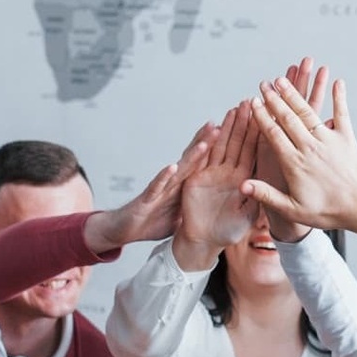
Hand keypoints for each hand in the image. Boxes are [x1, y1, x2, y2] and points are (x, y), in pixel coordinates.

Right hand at [82, 122, 215, 253]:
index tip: (229, 136)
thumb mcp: (182, 218)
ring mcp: (161, 189)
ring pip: (178, 170)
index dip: (214, 152)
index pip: (201, 165)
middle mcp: (173, 183)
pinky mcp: (148, 198)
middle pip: (192, 160)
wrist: (127, 230)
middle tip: (219, 126)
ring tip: (203, 143)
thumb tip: (220, 209)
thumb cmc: (153, 222)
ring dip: (190, 157)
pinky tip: (171, 167)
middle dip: (205, 143)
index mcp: (183, 187)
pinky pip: (156, 186)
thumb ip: (196, 209)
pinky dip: (163, 177)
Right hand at [175, 103, 261, 268]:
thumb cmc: (225, 233)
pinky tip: (207, 135)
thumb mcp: (247, 217)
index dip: (258, 132)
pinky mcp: (194, 182)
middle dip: (243, 121)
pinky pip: (199, 163)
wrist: (202, 244)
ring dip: (226, 128)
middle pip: (237, 142)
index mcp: (242, 179)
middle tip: (249, 101)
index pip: (252, 150)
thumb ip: (255, 199)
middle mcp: (227, 173)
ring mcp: (210, 176)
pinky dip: (201, 150)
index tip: (267, 115)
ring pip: (220, 147)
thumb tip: (265, 179)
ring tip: (232, 110)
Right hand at [242, 77, 356, 249]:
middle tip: (264, 84)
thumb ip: (266, 196)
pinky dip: (339, 98)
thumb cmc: (326, 212)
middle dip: (274, 98)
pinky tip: (337, 81)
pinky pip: (341, 114)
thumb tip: (242, 186)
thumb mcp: (292, 210)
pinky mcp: (347, 139)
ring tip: (284, 79)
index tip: (253, 102)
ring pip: (308, 112)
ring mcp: (329, 140)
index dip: (262, 116)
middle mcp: (310, 147)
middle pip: (288, 118)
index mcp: (294, 163)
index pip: (273, 134)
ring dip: (295, 93)